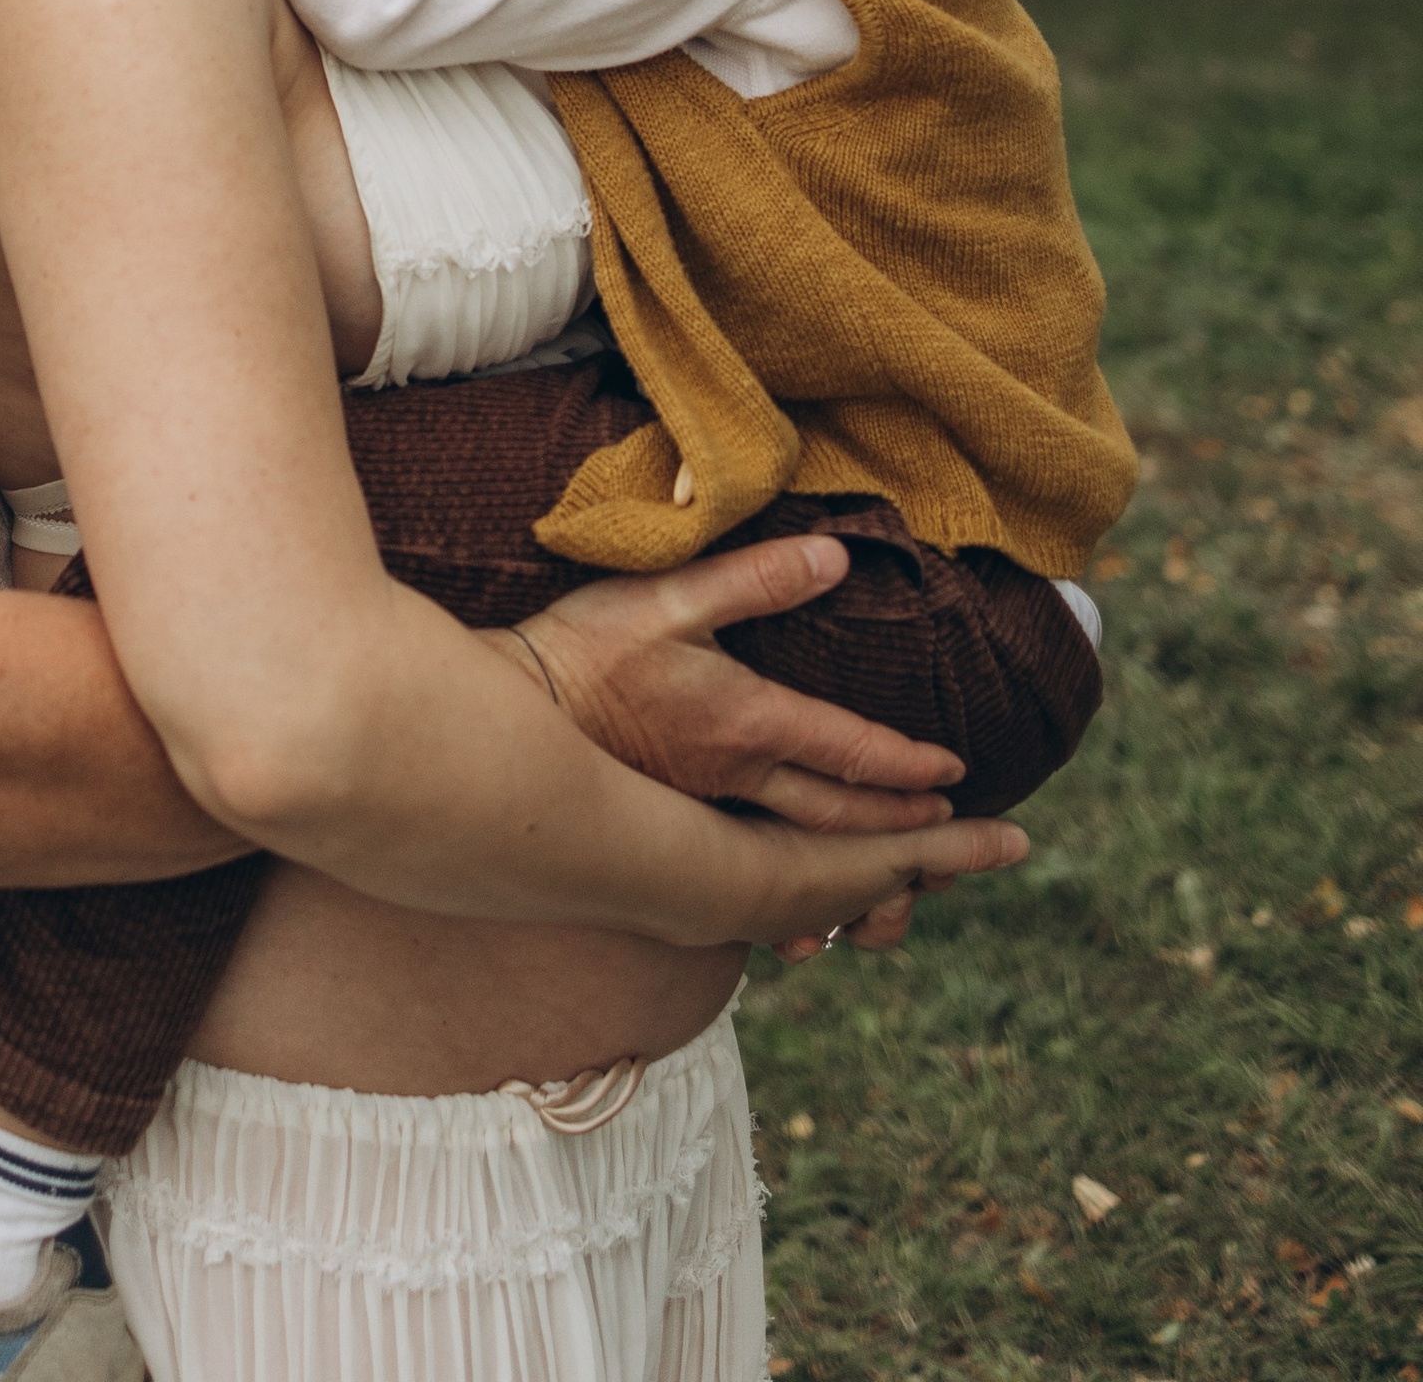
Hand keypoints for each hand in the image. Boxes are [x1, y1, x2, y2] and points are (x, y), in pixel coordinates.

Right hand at [499, 532, 990, 956]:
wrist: (510, 715)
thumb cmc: (585, 649)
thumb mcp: (668, 596)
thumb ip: (755, 578)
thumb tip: (836, 554)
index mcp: (747, 723)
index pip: (849, 751)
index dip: (907, 763)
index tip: (958, 776)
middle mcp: (737, 780)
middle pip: (843, 818)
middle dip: (910, 831)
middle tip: (962, 841)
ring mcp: (704, 811)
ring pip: (805, 856)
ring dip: (864, 870)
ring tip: (907, 883)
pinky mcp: (673, 824)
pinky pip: (758, 879)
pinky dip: (801, 899)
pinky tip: (809, 918)